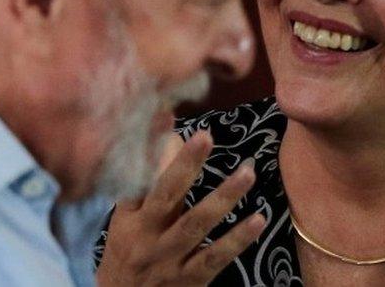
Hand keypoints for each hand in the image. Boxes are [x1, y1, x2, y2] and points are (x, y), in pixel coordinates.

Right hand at [97, 131, 265, 285]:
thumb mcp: (125, 217)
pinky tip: (259, 218)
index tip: (167, 114)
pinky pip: (216, 257)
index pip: (140, 177)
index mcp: (130, 218)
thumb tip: (165, 124)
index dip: (153, 148)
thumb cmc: (127, 250)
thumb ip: (144, 177)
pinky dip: (238, 239)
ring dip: (223, 197)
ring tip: (247, 172)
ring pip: (196, 225)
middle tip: (206, 136)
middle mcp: (147, 237)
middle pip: (167, 198)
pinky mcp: (192, 280)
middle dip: (185, 166)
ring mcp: (169, 261)